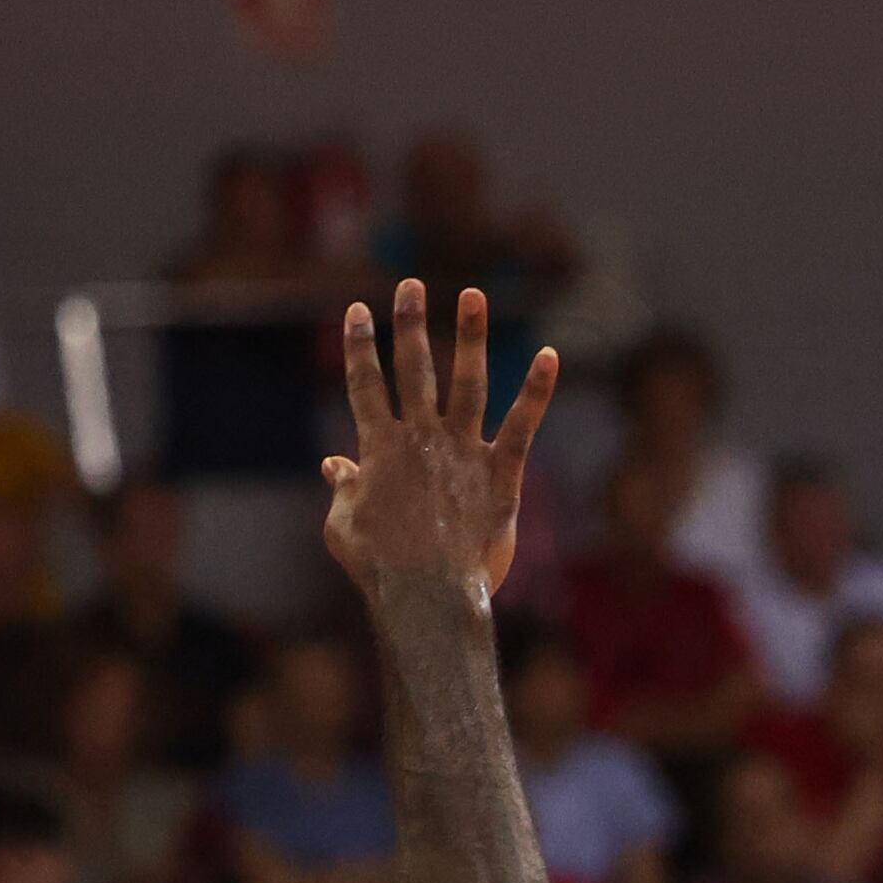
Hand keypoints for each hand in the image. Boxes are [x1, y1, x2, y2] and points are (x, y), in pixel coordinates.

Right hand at [323, 278, 557, 604]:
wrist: (429, 599)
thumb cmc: (382, 569)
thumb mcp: (344, 527)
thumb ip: (342, 489)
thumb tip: (333, 463)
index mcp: (378, 450)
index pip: (365, 385)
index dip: (361, 346)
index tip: (360, 310)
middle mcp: (420, 440)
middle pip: (414, 370)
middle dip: (410, 324)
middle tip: (410, 284)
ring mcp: (462, 453)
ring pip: (467, 382)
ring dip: (470, 335)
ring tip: (474, 294)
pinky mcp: (501, 473)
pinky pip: (522, 424)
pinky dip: (536, 389)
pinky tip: (550, 355)